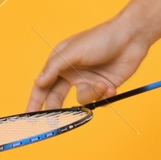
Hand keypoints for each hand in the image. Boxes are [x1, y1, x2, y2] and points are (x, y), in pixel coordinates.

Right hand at [28, 16, 150, 111]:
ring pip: (82, 100)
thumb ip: (54, 68)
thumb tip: (38, 83)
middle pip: (57, 97)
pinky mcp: (104, 86)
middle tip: (55, 121)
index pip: (43, 85)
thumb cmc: (100, 39)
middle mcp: (72, 73)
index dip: (35, 100)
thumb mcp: (73, 51)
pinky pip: (98, 100)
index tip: (29, 116)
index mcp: (61, 62)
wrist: (131, 37)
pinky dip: (105, 94)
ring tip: (102, 83)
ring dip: (92, 93)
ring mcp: (88, 80)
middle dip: (57, 109)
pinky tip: (111, 85)